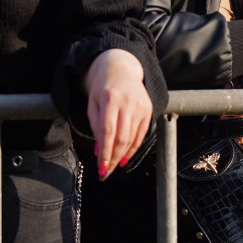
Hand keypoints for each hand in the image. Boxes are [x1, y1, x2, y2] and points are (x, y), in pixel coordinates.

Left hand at [84, 49, 151, 179]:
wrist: (121, 69)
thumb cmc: (103, 88)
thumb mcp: (93, 104)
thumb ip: (95, 126)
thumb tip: (99, 151)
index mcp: (110, 99)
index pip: (108, 132)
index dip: (105, 153)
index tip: (101, 169)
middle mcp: (128, 103)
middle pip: (121, 138)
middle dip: (113, 159)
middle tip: (105, 173)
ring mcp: (140, 107)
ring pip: (132, 139)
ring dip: (122, 156)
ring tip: (113, 167)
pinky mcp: (149, 110)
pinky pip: (141, 135)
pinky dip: (133, 149)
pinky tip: (125, 157)